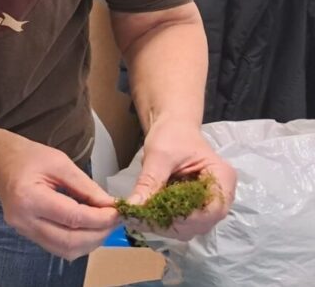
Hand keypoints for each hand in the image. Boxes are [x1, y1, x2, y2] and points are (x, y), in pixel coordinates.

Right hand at [0, 134, 119, 260]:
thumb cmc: (28, 156)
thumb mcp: (60, 163)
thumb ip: (86, 187)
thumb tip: (110, 206)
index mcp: (29, 198)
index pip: (73, 218)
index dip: (100, 218)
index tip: (118, 211)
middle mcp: (23, 220)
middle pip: (69, 242)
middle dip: (98, 234)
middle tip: (114, 220)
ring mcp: (23, 230)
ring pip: (65, 250)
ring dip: (90, 242)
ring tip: (103, 225)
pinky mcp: (26, 234)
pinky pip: (57, 247)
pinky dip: (77, 242)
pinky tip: (87, 228)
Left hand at [125, 119, 234, 239]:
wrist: (172, 127)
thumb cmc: (171, 134)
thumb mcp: (158, 155)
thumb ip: (149, 181)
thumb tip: (133, 207)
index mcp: (222, 177)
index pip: (213, 209)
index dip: (188, 219)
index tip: (159, 216)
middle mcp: (222, 194)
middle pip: (204, 222)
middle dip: (174, 225)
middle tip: (143, 220)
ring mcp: (209, 203)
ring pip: (193, 227)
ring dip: (168, 227)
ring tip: (142, 218)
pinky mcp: (196, 207)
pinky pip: (184, 223)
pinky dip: (166, 223)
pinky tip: (147, 217)